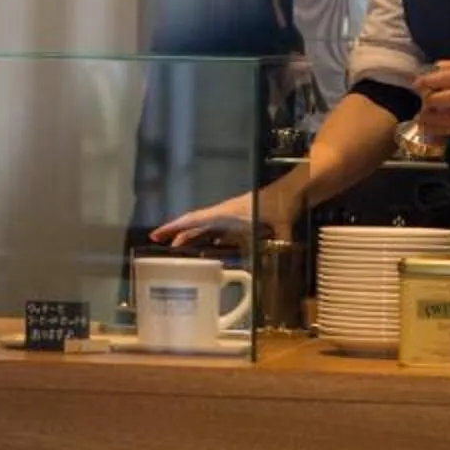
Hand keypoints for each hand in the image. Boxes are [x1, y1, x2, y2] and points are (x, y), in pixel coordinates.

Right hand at [148, 184, 292, 247]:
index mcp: (226, 214)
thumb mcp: (280, 224)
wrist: (293, 192)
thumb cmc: (282, 204)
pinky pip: (218, 233)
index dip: (174, 227)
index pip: (194, 220)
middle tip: (158, 243)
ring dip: (191, 238)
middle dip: (176, 233)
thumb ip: (280, 240)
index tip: (156, 233)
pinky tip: (208, 251)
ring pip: (205, 229)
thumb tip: (282, 256)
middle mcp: (224, 215)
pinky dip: (209, 241)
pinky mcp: (240, 223)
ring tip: (176, 249)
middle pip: (195, 225)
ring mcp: (231, 219)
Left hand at [411, 60, 449, 137]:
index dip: (429, 82)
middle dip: (429, 102)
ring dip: (433, 119)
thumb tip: (435, 67)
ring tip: (420, 119)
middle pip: (449, 97)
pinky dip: (445, 130)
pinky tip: (433, 130)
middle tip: (420, 103)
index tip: (416, 85)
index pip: (449, 77)